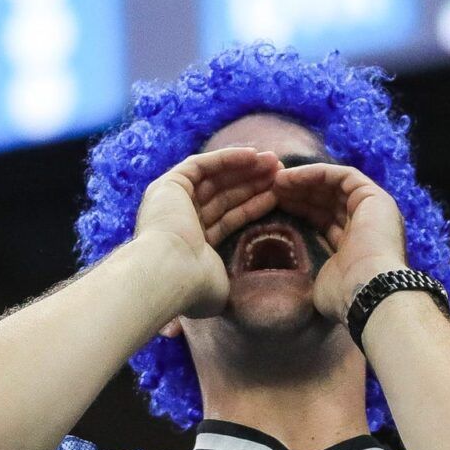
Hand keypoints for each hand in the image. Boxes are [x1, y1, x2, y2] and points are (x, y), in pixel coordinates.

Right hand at [134, 147, 281, 319]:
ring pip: (215, 178)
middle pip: (223, 195)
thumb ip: (232, 277)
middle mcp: (178, 220)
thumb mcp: (222, 285)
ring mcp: (171, 201)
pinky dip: (227, 158)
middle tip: (282, 174)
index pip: (227, 218)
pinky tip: (253, 155)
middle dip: (253, 183)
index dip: (253, 206)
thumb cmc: (196, 286)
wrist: (170, 274)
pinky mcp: (168, 185)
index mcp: (190, 244)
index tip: (279, 197)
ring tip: (274, 163)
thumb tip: (249, 293)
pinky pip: (202, 165)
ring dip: (245, 168)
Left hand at [270, 163, 409, 320]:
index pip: (325, 219)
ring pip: (334, 185)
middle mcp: (369, 223)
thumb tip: (295, 267)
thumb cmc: (343, 295)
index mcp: (358, 244)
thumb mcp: (321, 278)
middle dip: (299, 193)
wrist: (368, 292)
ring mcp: (374, 208)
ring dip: (303, 181)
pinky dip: (315, 173)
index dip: (301, 210)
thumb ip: (313, 265)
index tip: (276, 206)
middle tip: (271, 190)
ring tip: (276, 182)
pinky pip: (341, 176)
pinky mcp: (373, 195)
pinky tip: (289, 178)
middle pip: (328, 200)